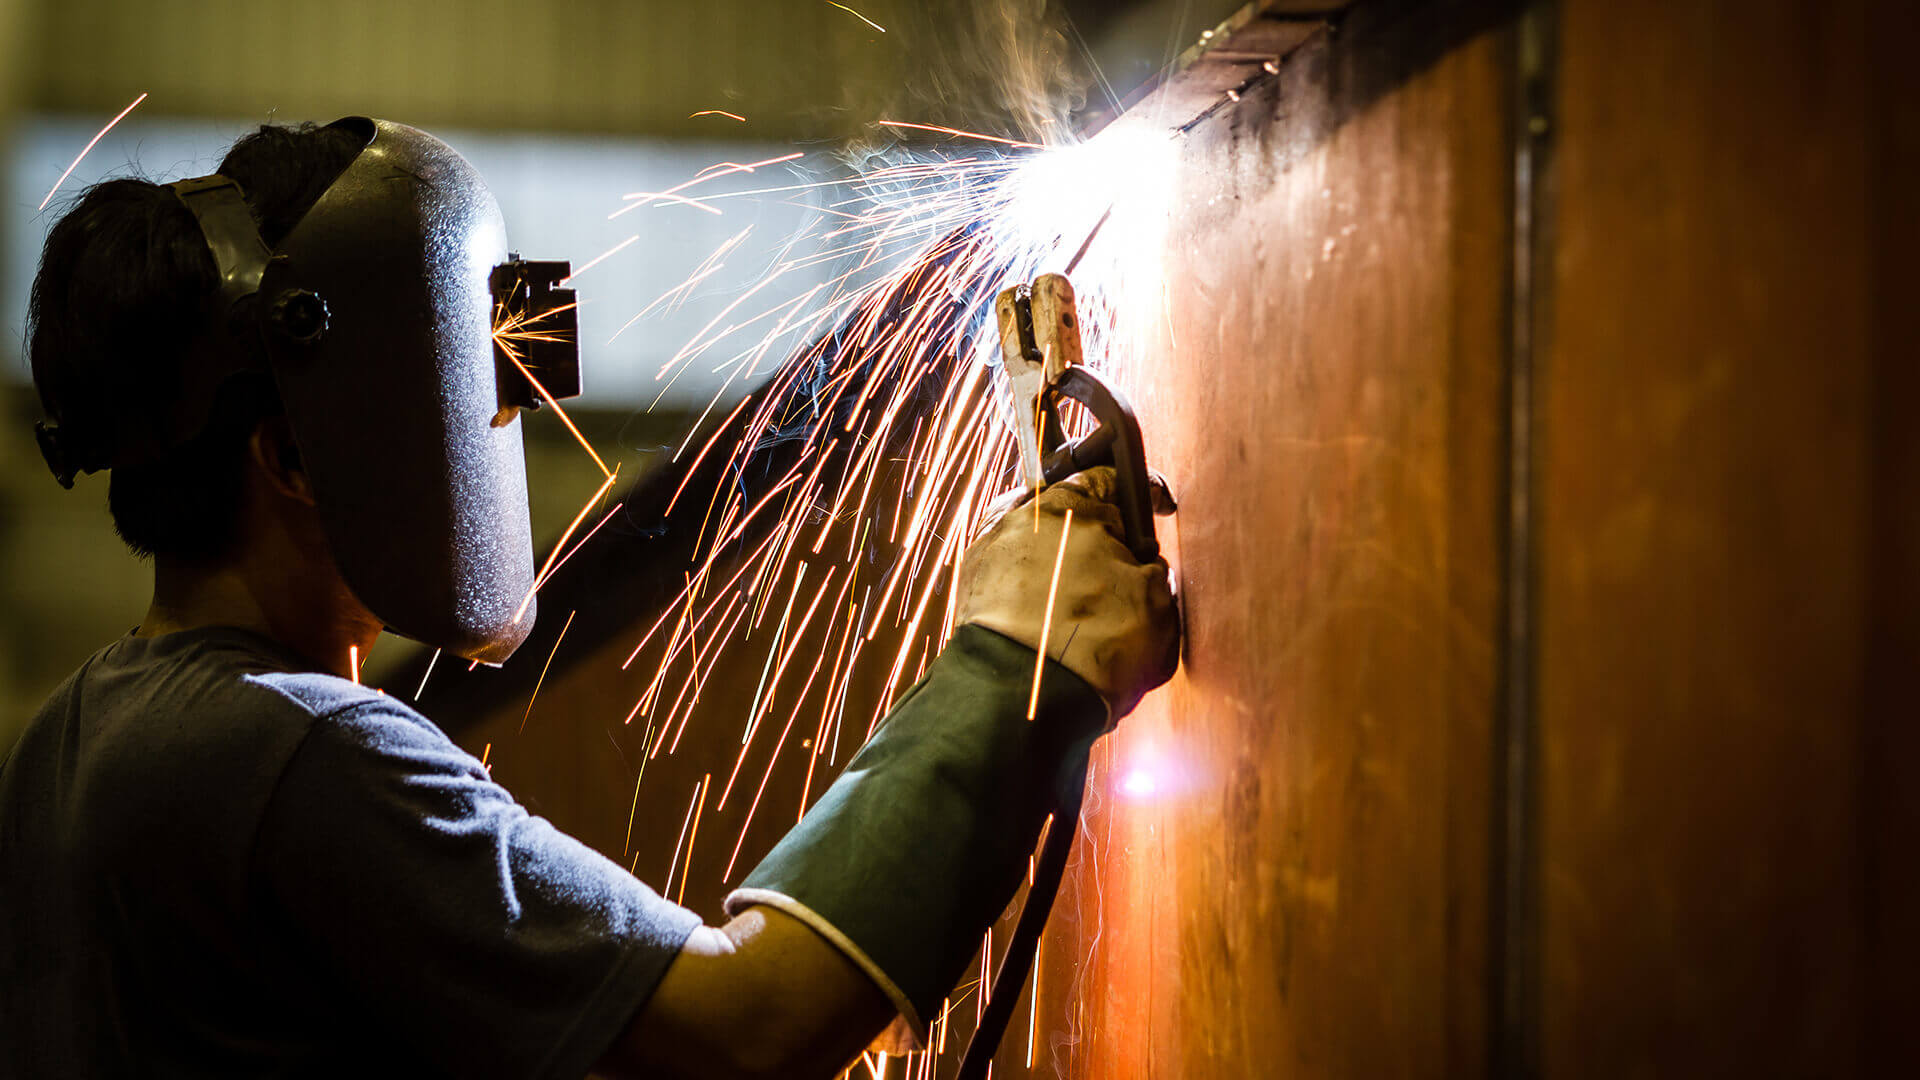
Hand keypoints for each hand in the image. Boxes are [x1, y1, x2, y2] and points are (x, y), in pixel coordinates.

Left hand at [956, 467, 1178, 721]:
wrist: (1024, 702)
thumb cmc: (1093, 643)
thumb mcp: (1155, 598)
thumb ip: (1151, 568)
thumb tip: (1144, 567)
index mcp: (1066, 502)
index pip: (1110, 476)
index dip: (1142, 494)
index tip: (1157, 506)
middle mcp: (1017, 518)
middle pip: (1068, 514)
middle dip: (1097, 537)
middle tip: (1124, 570)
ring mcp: (987, 555)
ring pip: (1038, 550)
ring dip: (1063, 567)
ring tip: (1090, 608)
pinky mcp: (970, 594)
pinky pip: (1013, 582)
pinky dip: (1035, 595)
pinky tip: (1057, 624)